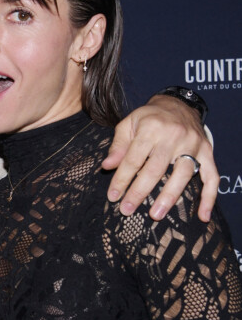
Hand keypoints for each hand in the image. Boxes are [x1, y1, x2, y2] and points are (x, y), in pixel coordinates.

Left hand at [102, 95, 217, 221]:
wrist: (178, 104)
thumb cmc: (149, 117)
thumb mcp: (128, 124)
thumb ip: (118, 146)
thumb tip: (107, 166)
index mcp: (150, 128)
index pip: (133, 159)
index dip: (122, 179)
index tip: (113, 196)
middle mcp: (173, 136)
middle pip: (155, 169)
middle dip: (139, 192)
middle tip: (127, 209)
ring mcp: (193, 145)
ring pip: (182, 175)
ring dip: (169, 197)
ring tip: (155, 214)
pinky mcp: (207, 152)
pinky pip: (212, 176)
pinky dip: (209, 197)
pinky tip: (202, 215)